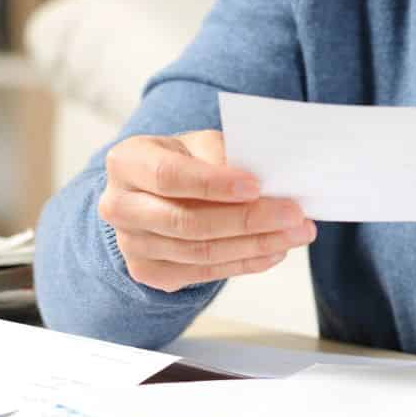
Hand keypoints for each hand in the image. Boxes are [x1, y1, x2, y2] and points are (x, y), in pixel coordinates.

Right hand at [98, 130, 315, 292]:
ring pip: (199, 252)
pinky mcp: (149, 272)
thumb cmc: (185, 160)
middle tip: (294, 214)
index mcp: (127, 162)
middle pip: (186, 222)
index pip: (169, 176)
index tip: (256, 186)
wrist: (154, 193)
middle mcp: (119, 206)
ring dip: (256, 244)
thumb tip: (270, 177)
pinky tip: (275, 250)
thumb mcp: (199, 144)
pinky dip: (245, 262)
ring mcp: (132, 244)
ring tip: (296, 233)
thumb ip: (226, 155)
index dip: (213, 184)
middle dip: (248, 220)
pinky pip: (204, 272)